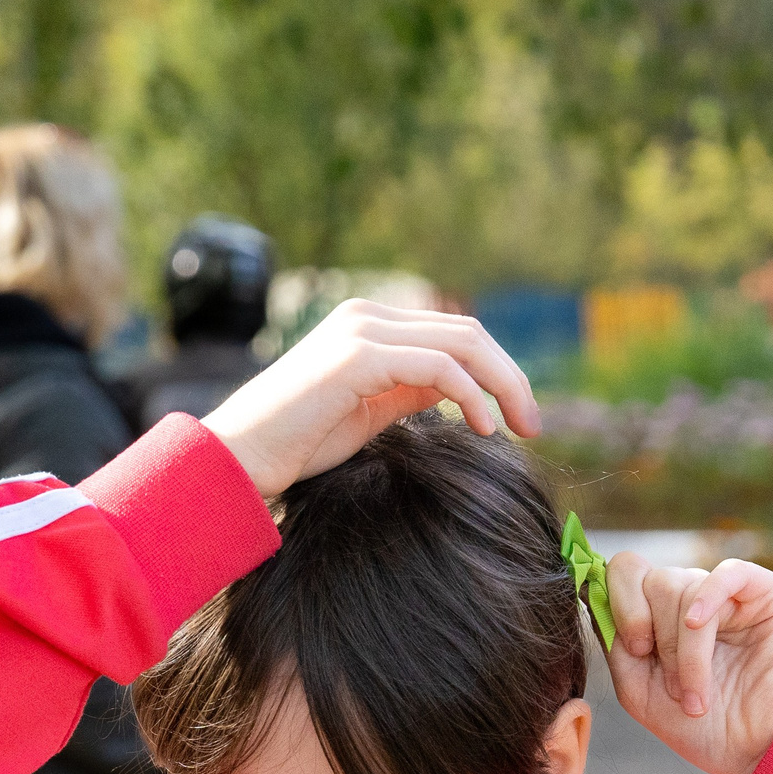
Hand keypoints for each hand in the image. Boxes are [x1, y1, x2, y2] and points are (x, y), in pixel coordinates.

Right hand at [202, 301, 541, 496]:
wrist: (238, 456)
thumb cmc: (296, 444)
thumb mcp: (369, 413)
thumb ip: (410, 391)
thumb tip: (460, 390)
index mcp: (370, 325)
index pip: (454, 334)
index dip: (497, 370)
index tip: (518, 417)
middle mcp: (367, 316)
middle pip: (467, 332)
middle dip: (510, 376)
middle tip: (533, 425)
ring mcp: (362, 332)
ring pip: (462, 343)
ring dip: (503, 385)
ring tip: (520, 428)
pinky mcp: (358, 357)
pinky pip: (438, 368)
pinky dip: (472, 396)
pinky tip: (484, 428)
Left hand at [604, 555, 772, 773]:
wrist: (754, 754)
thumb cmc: (698, 728)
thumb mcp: (638, 688)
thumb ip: (614, 641)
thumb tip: (589, 589)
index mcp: (658, 615)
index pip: (625, 573)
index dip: (620, 604)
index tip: (636, 651)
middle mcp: (690, 598)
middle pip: (651, 580)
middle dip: (656, 637)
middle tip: (673, 686)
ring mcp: (727, 594)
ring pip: (683, 588)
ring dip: (686, 652)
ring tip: (698, 697)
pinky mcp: (765, 595)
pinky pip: (728, 573)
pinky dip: (708, 598)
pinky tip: (699, 625)